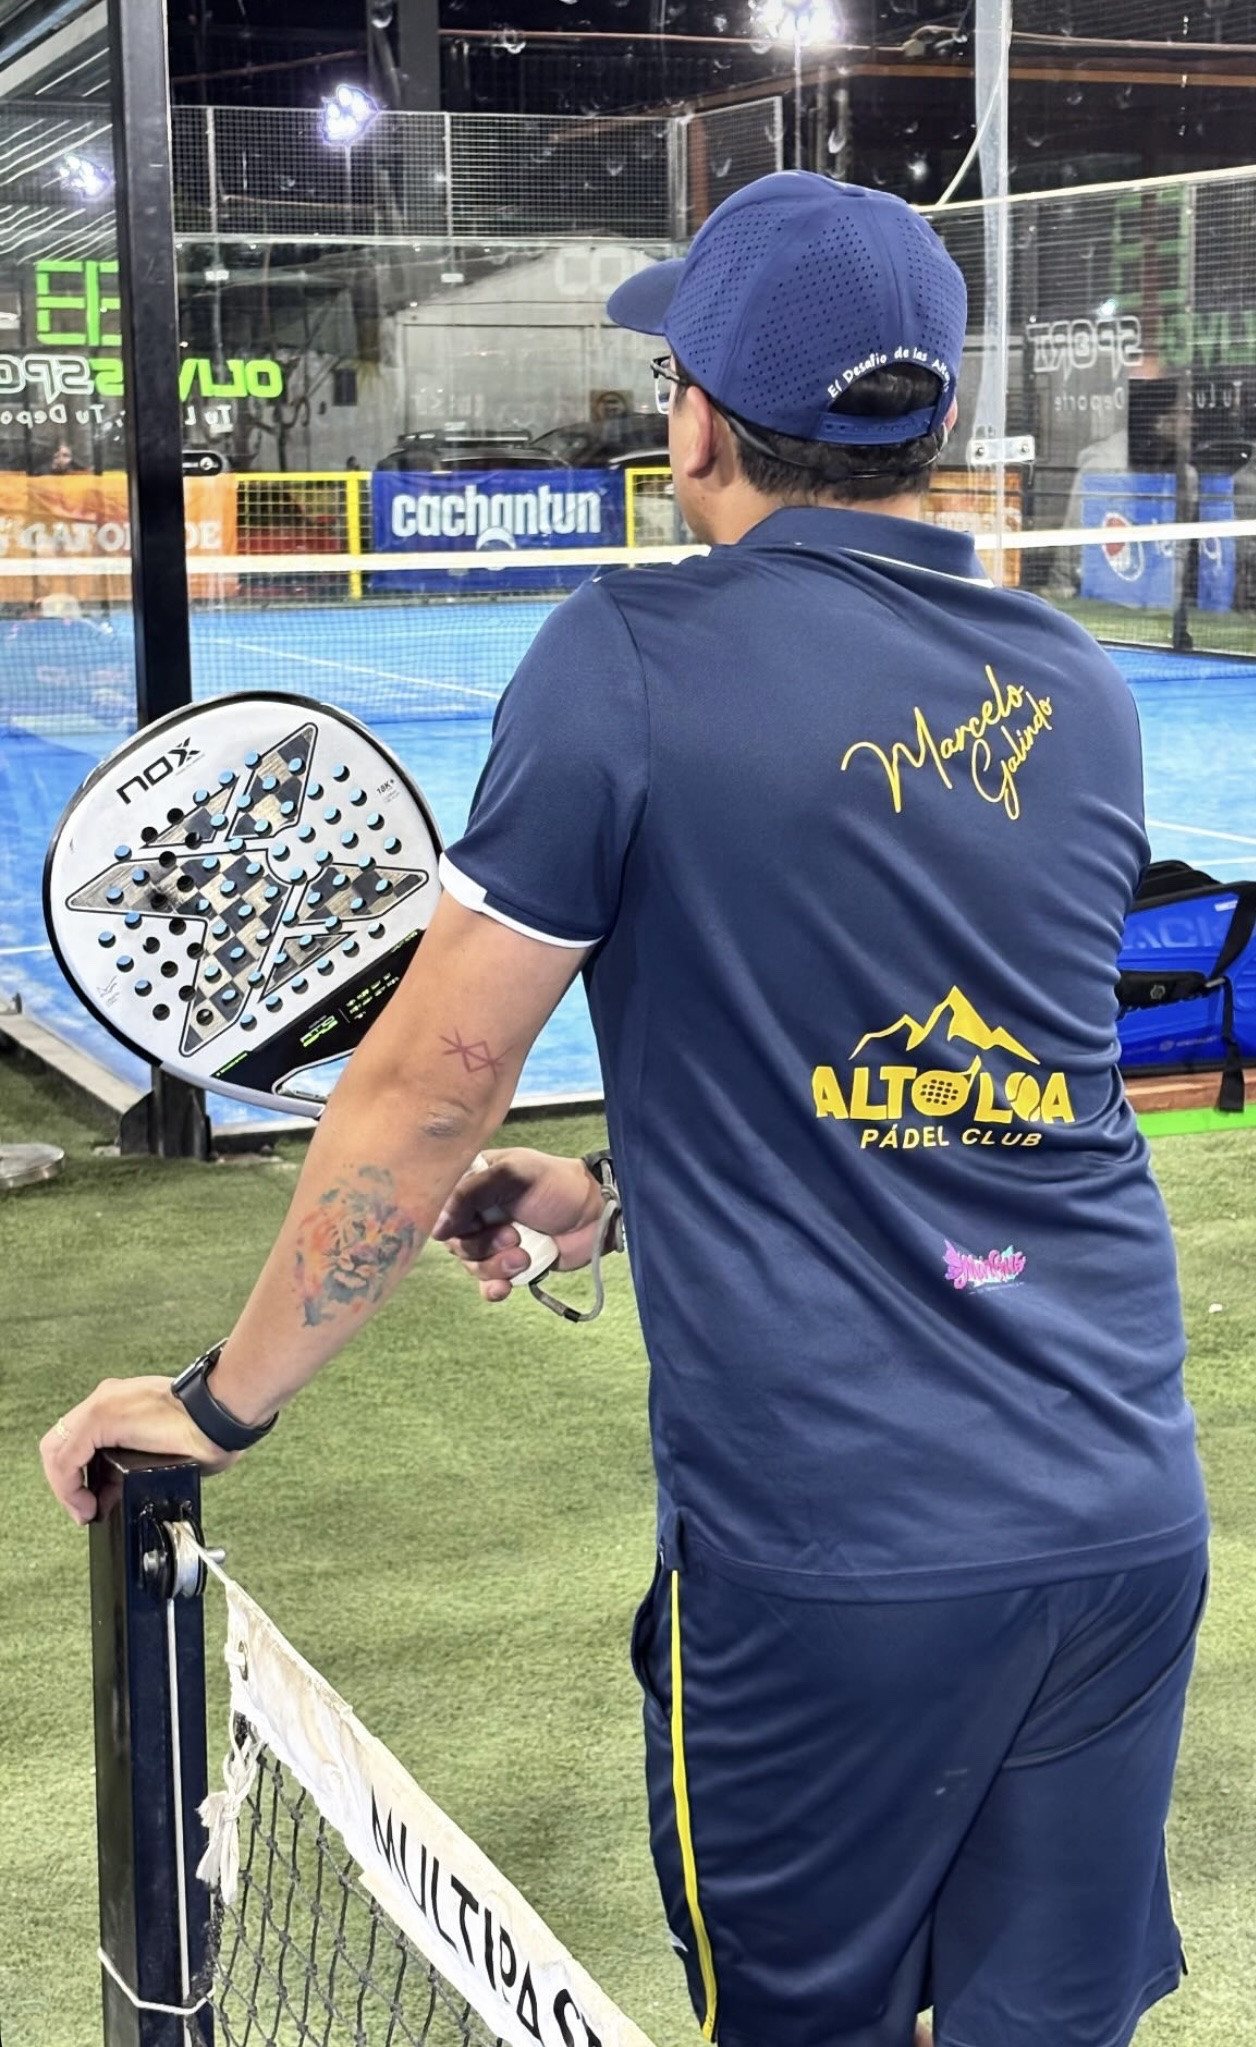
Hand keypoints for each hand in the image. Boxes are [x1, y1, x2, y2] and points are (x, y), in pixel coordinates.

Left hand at [40, 1375, 239, 1525]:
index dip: (76, 1475)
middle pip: (61, 1444)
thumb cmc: (208, 1430)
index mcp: (122, 1403)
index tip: (92, 1500)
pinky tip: (87, 1503)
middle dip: (67, 1484)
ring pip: (56, 1450)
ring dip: (65, 1487)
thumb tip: (119, 1491)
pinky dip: (68, 1486)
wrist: (220, 1414)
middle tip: (84, 1510)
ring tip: (85, 1511)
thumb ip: (137, 1462)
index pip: (79, 1440)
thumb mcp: (164, 1450)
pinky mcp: (101, 1416)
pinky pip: (66, 1457)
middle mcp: (107, 1398)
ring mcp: (102, 1404)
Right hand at [433, 1149, 605, 1301]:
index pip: (442, 1207)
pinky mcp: (511, 1266)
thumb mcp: (513, 1175)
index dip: (453, 1221)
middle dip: (483, 1246)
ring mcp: (494, 1241)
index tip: (474, 1223)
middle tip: (513, 1235)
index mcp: (474, 1183)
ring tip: (524, 1256)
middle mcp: (479, 1212)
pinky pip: (487, 1284)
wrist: (597, 1214)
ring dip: (495, 1266)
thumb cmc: (558, 1184)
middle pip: (455, 1242)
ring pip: (472, 1265)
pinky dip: (493, 1288)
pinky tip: (504, 1288)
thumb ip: (471, 1193)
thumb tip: (434, 1228)